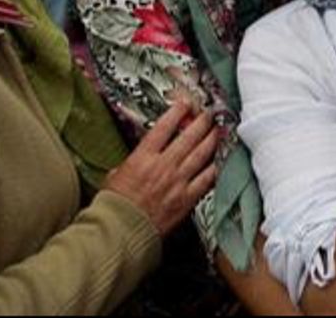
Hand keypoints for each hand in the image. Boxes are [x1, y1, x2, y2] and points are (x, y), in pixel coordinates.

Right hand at [104, 100, 219, 235]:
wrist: (120, 231)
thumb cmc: (114, 205)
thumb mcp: (115, 175)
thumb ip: (130, 163)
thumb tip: (137, 158)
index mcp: (143, 157)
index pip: (163, 127)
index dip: (177, 112)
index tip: (185, 103)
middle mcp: (163, 166)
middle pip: (189, 137)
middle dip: (201, 122)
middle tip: (209, 113)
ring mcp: (178, 181)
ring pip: (202, 154)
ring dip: (212, 139)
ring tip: (219, 130)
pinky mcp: (187, 198)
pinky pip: (207, 178)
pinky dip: (216, 167)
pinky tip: (221, 159)